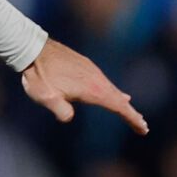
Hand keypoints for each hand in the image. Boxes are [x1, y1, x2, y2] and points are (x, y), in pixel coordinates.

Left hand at [21, 38, 147, 134]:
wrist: (32, 48)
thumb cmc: (38, 75)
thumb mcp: (46, 98)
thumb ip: (61, 111)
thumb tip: (68, 117)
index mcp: (92, 89)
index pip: (119, 107)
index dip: (132, 119)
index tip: (144, 129)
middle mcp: (96, 78)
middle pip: (119, 99)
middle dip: (131, 113)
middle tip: (142, 124)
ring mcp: (91, 69)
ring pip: (110, 88)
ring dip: (120, 100)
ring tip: (129, 108)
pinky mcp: (84, 64)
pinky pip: (102, 81)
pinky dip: (111, 90)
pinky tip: (111, 91)